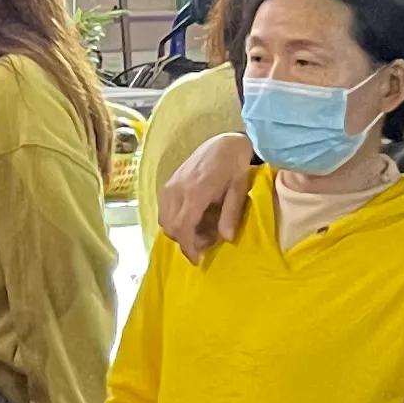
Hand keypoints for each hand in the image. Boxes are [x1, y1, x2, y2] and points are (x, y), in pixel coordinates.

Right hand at [156, 130, 254, 262]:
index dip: (188, 247)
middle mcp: (177, 190)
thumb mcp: (239, 189)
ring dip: (179, 230)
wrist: (225, 142)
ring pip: (164, 219)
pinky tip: (193, 217)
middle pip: (170, 226)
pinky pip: (165, 209)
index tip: (197, 260)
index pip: (183, 227)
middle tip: (207, 242)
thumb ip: (230, 214)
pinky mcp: (169, 182)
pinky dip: (175, 219)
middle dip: (185, 241)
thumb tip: (225, 238)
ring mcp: (170, 185)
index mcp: (195, 192)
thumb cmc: (235, 165)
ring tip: (201, 229)